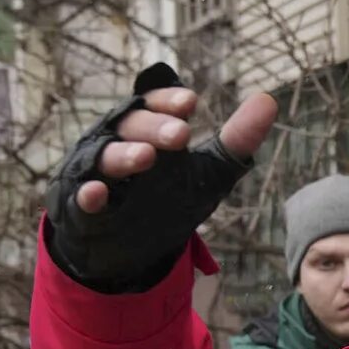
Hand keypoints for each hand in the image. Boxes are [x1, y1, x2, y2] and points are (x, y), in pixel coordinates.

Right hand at [68, 81, 277, 214]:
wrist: (134, 249)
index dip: (168, 101)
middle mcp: (116, 142)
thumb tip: (268, 100)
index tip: (191, 102)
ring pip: (104, 156)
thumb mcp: (209, 171)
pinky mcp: (81, 209)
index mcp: (146, 128)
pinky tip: (96, 194)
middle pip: (130, 124)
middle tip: (181, 134)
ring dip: (124, 155)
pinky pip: (80, 198)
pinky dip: (87, 195)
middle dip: (154, 127)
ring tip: (146, 158)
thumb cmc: (168, 197)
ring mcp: (96, 174)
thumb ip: (236, 139)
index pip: (153, 103)